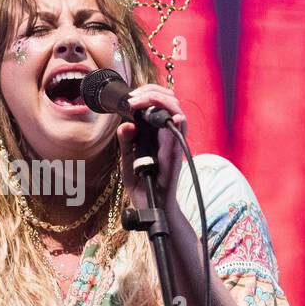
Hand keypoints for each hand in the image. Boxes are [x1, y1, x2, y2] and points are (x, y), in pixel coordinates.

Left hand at [115, 84, 188, 212]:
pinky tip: (174, 118)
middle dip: (154, 93)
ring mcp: (173, 150)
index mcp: (157, 137)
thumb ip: (126, 144)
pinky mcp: (174, 162)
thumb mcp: (128, 163)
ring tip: (146, 100)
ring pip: (178, 118)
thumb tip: (126, 124)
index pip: (159, 107)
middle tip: (135, 98)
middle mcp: (168, 140)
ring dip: (163, 104)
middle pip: (171, 105)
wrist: (151, 212)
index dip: (148, 95)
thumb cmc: (143, 187)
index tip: (131, 98)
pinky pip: (178, 143)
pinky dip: (177, 128)